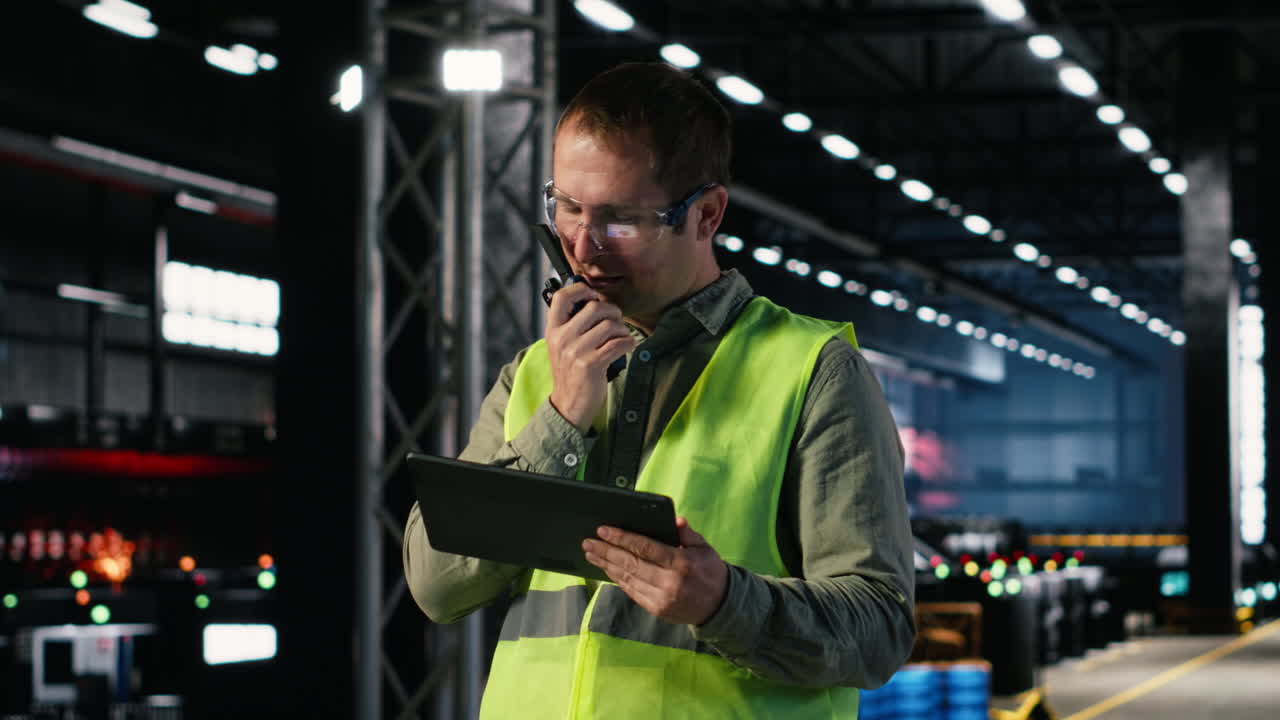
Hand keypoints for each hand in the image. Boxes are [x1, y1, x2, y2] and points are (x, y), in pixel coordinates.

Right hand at [545, 282, 634, 431]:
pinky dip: (628, 343)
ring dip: (622, 329)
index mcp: (553, 330)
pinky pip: (619, 343)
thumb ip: (572, 324)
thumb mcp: (562, 346)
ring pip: (610, 325)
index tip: (594, 296)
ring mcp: (575, 352)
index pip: (562, 297)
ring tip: (621, 337)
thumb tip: (594, 299)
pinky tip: (626, 347)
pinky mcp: (591, 365)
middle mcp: (562, 338)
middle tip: (616, 321)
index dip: (581, 289)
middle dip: (612, 311)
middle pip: (594, 307)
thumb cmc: (571, 372)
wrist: (568, 405)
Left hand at [583, 517, 727, 625]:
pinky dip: (617, 579)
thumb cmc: (711, 571)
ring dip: (606, 565)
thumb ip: (688, 533)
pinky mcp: (656, 609)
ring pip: (627, 578)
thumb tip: (675, 520)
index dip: (621, 538)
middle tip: (588, 542)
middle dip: (606, 551)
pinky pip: (631, 591)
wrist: (720, 606)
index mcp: (681, 563)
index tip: (603, 530)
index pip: (644, 547)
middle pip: (630, 563)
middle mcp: (669, 582)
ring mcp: (661, 598)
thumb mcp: (705, 548)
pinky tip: (607, 569)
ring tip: (591, 554)